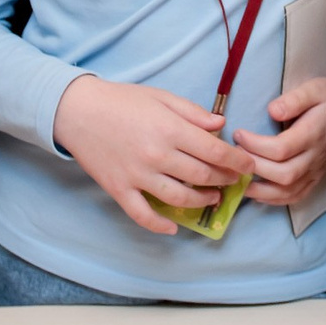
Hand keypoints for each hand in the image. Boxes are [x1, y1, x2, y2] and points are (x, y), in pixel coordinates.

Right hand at [53, 75, 256, 233]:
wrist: (77, 110)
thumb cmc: (121, 100)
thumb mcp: (161, 97)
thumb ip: (192, 112)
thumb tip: (221, 126)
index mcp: (170, 130)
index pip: (215, 152)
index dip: (237, 162)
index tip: (248, 166)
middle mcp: (157, 155)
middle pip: (202, 176)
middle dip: (224, 180)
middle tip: (233, 180)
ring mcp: (138, 176)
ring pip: (179, 198)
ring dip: (202, 201)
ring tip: (212, 198)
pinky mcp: (119, 190)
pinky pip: (143, 215)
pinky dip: (160, 225)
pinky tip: (174, 226)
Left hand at [235, 69, 325, 206]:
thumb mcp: (315, 88)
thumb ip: (294, 99)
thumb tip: (272, 111)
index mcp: (314, 134)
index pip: (281, 149)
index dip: (255, 145)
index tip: (238, 134)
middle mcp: (316, 157)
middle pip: (283, 174)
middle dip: (255, 167)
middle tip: (236, 154)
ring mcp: (317, 171)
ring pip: (288, 192)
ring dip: (260, 190)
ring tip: (239, 178)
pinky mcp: (316, 178)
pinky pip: (295, 197)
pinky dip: (274, 200)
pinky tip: (256, 192)